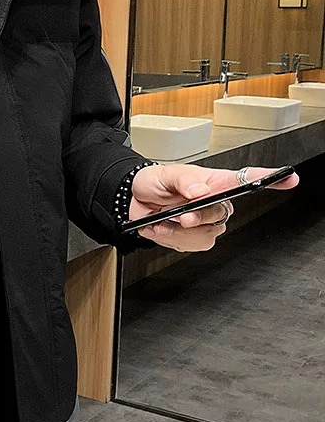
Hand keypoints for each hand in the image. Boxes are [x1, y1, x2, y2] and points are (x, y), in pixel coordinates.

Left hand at [130, 163, 298, 251]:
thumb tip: (200, 191)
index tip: (289, 178)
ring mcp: (206, 223)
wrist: (132, 200)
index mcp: (215, 182)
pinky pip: (190, 247)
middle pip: (221, 215)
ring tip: (162, 220)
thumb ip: (185, 181)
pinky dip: (170, 239)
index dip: (270, 180)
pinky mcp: (194, 239)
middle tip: (178, 214)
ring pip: (205, 236)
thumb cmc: (154, 182)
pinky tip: (161, 228)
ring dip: (177, 231)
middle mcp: (215, 203)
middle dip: (196, 218)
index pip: (248, 181)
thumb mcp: (166, 175)